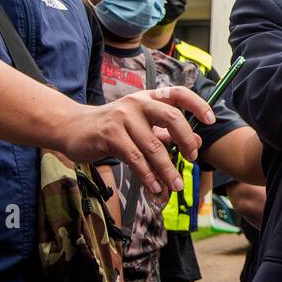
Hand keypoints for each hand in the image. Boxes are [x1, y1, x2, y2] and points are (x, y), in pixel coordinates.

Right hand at [54, 86, 214, 195]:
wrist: (71, 128)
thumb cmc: (111, 128)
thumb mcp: (140, 126)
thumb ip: (166, 133)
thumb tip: (198, 142)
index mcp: (148, 98)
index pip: (178, 93)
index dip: (198, 104)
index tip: (211, 120)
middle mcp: (137, 103)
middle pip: (171, 117)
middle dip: (186, 140)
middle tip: (192, 158)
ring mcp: (122, 117)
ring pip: (153, 146)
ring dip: (167, 169)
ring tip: (175, 186)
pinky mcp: (109, 135)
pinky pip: (135, 159)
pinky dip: (148, 175)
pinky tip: (154, 187)